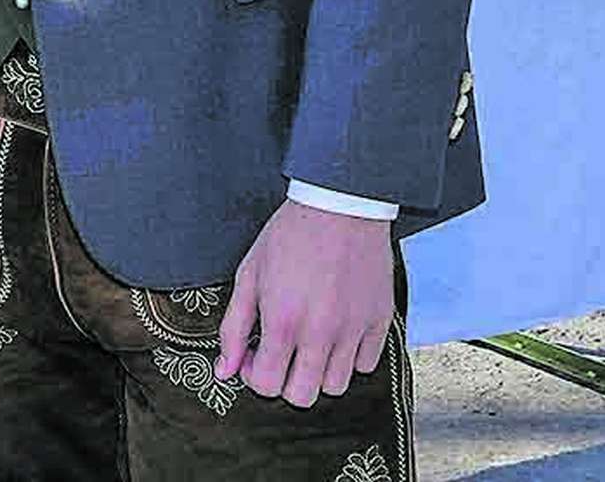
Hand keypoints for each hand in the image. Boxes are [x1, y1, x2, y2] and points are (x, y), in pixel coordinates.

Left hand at [213, 199, 394, 406]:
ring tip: (309, 340)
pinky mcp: (380, 322)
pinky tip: (336, 331)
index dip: (254, 376)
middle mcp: (321, 333)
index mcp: (283, 321)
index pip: (267, 385)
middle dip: (285, 382)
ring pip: (336, 387)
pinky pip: (366, 365)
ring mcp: (354, 330)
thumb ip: (233, 327)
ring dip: (317, 372)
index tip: (254, 355)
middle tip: (280, 353)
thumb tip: (224, 370)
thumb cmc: (289, 236)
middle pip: (302, 397)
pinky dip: (350, 357)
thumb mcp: (249, 275)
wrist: (339, 206)